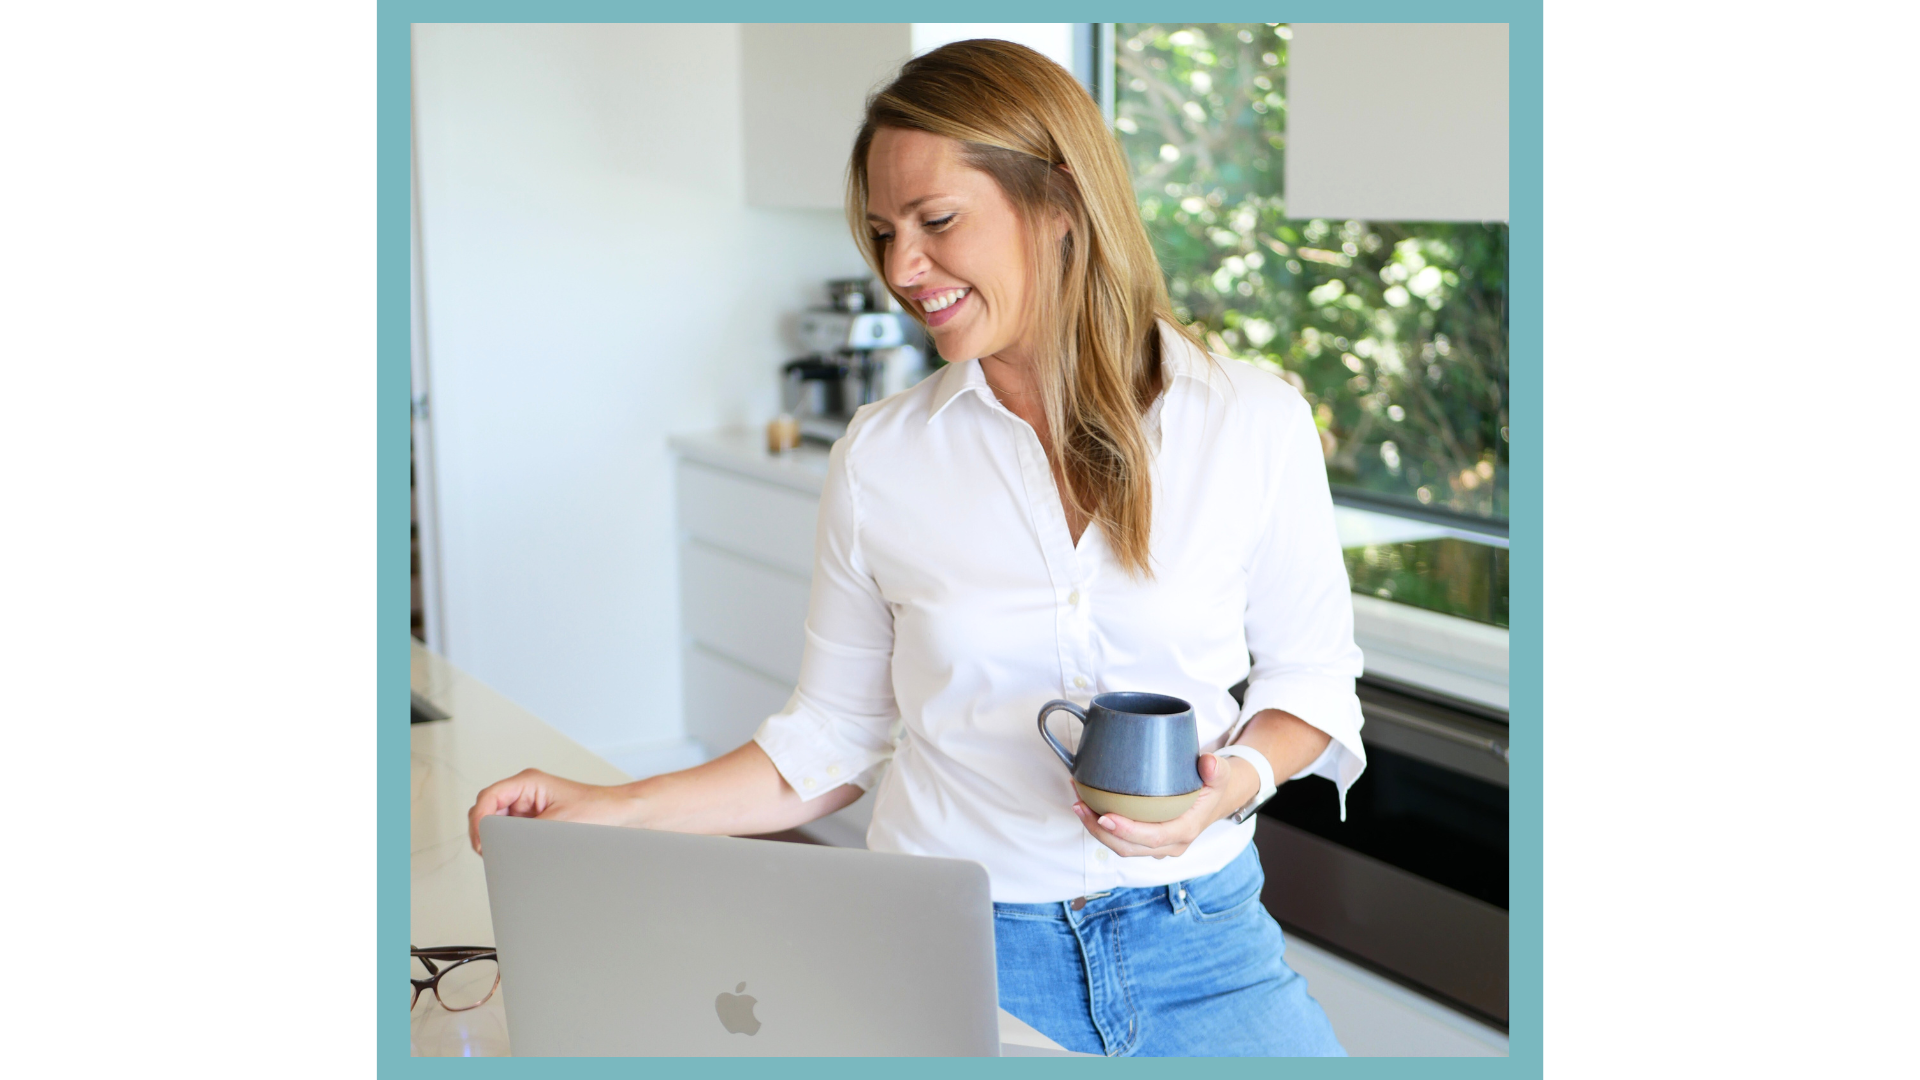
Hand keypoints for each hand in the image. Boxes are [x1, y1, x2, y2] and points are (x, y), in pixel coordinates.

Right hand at [466, 768, 631, 854]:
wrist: (622, 815)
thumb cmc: (599, 809)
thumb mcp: (558, 823)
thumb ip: (526, 834)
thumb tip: (502, 847)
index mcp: (528, 782)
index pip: (488, 797)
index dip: (479, 819)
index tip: (481, 840)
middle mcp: (525, 793)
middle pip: (487, 811)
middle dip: (484, 832)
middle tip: (488, 852)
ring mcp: (529, 808)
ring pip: (497, 825)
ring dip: (496, 840)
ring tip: (502, 855)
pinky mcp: (536, 823)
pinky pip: (512, 834)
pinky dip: (509, 845)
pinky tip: (515, 855)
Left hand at [1072, 753, 1246, 859]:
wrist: (1217, 799)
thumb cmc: (1214, 786)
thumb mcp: (1221, 773)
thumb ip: (1216, 768)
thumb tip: (1207, 762)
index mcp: (1186, 830)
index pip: (1153, 838)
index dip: (1127, 831)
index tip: (1105, 816)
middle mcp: (1171, 844)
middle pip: (1129, 848)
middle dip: (1100, 831)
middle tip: (1080, 805)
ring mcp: (1158, 846)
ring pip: (1122, 847)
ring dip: (1096, 829)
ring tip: (1078, 803)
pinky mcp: (1148, 841)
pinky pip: (1122, 840)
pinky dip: (1102, 826)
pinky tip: (1088, 804)